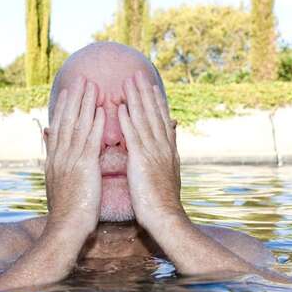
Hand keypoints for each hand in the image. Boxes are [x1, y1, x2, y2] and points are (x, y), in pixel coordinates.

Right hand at [44, 76, 104, 237]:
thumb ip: (61, 169)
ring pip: (77, 126)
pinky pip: (90, 141)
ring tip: (92, 85)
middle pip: (66, 121)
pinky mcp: (83, 168)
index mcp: (54, 161)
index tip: (68, 91)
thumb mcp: (59, 187)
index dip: (64, 107)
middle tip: (81, 78)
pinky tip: (102, 111)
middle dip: (74, 98)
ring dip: (85, 104)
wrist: (64, 230)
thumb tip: (59, 160)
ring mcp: (70, 161)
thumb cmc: (67, 214)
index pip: (58, 127)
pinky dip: (96, 124)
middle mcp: (60, 157)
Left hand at [118, 71, 183, 231]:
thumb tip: (171, 141)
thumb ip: (168, 154)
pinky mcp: (141, 161)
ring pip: (144, 120)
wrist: (166, 218)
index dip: (155, 101)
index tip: (151, 85)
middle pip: (153, 114)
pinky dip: (127, 120)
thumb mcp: (169, 173)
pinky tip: (121, 107)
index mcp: (168, 150)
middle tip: (138, 74)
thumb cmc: (163, 201)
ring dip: (136, 99)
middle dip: (145, 92)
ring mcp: (153, 153)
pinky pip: (133, 136)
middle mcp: (162, 147)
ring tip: (128, 81)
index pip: (161, 120)